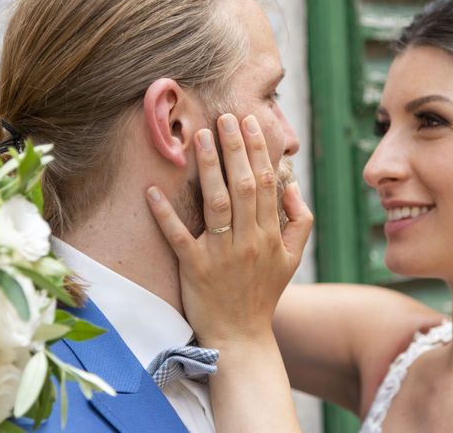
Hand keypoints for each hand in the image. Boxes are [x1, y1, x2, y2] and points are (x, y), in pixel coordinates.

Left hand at [145, 113, 312, 346]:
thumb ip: (301, 220)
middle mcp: (247, 240)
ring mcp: (219, 254)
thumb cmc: (265, 292)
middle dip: (234, 148)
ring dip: (208, 167)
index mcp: (269, 234)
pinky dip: (164, 214)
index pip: (264, 183)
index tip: (248, 123)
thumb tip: (291, 185)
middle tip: (225, 117)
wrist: (242, 335)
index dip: (257, 151)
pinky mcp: (193, 268)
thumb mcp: (294, 258)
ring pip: (215, 203)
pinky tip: (152, 190)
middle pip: (241, 186)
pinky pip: (177, 237)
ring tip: (200, 136)